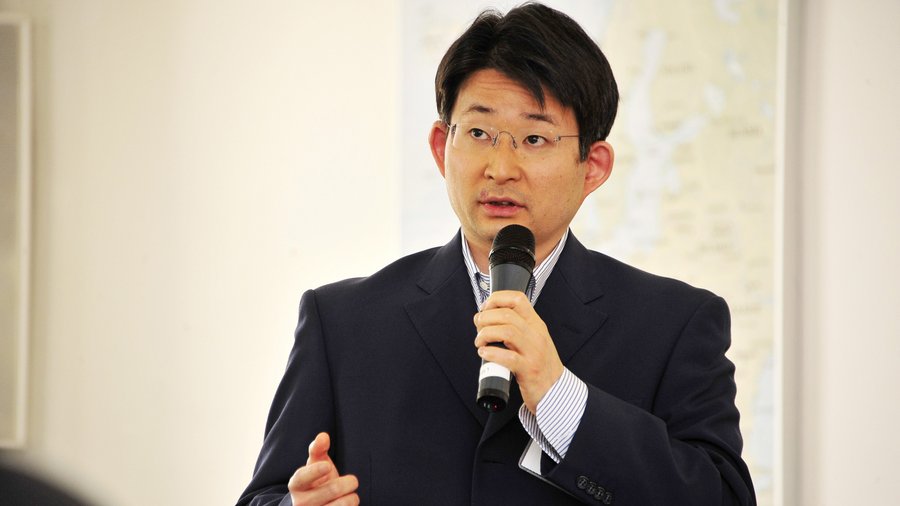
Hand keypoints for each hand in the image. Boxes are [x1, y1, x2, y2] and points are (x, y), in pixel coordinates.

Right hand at [287, 432, 358, 505]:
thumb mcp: (316, 465)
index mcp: (296, 485)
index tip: (327, 466)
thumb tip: (323, 436)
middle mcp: (300, 503)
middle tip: (353, 480)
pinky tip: (347, 504)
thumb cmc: (318, 482)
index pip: (301, 478)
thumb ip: (318, 450)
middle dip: (348, 482)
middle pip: (332, 490)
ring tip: (350, 495)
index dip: (314, 472)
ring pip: (342, 505)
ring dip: (352, 498)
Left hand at [474, 290, 563, 412]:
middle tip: (478, 327)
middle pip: (506, 314)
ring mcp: (533, 352)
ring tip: (480, 341)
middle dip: (485, 318)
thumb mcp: (534, 339)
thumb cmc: (541, 365)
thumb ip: (516, 327)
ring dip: (486, 334)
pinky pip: (508, 357)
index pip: (517, 299)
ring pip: (506, 331)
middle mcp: (535, 335)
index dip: (496, 299)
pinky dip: (491, 353)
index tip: (485, 308)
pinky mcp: (528, 370)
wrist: (555, 389)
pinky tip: (484, 353)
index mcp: (536, 324)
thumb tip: (489, 318)